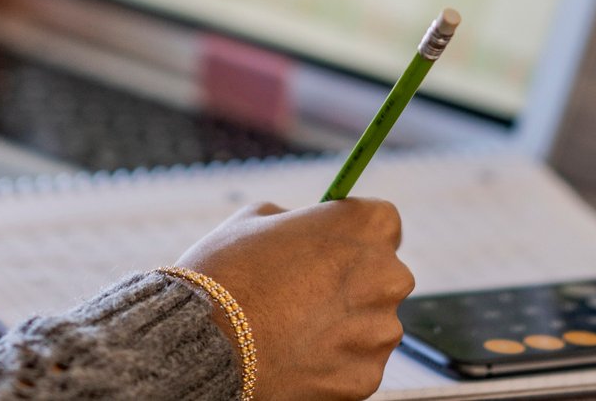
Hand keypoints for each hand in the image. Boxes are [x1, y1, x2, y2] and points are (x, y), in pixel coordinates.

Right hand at [174, 199, 413, 400]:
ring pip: (373, 324)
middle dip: (354, 283)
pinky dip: (335, 363)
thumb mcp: (258, 220)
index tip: (332, 248)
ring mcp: (380, 330)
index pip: (382, 223)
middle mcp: (387, 276)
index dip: (353, 236)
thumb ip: (297, 221)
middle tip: (308, 293)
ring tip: (296, 329)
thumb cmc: (229, 272)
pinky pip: (358, 364)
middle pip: (384, 276)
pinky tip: (298, 355)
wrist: (208, 343)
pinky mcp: (367, 376)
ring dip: (347, 326)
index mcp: (367, 226)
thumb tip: (307, 232)